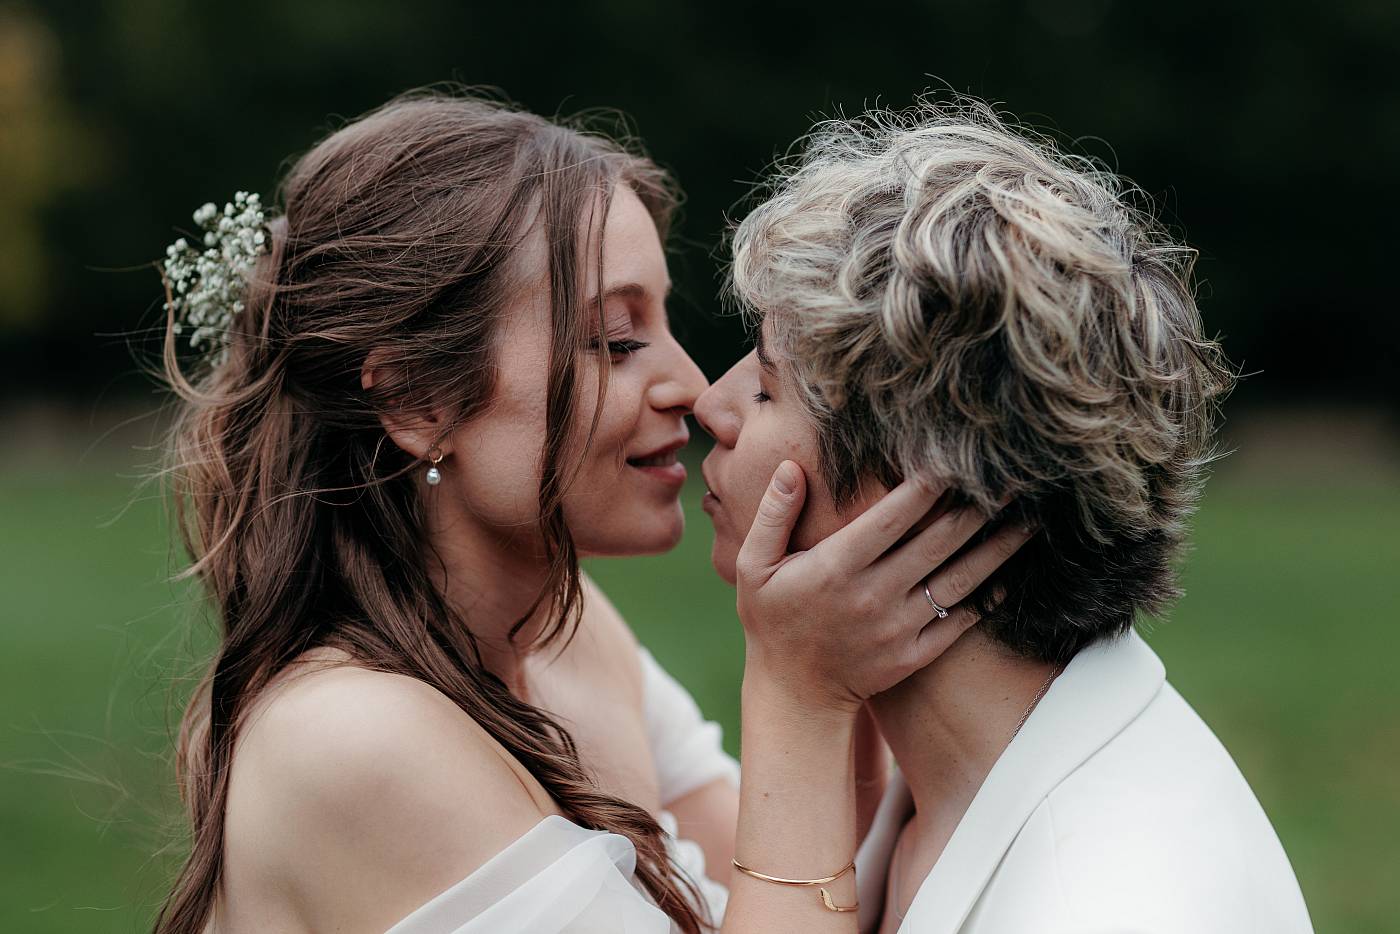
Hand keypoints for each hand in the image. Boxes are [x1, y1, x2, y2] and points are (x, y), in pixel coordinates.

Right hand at [735, 461, 1035, 714]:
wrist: (794, 693)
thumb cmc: (772, 619)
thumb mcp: (754, 566)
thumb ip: (773, 515)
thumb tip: (791, 468)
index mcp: (835, 567)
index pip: (890, 519)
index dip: (925, 487)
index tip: (955, 457)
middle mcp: (872, 595)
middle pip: (937, 544)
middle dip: (977, 509)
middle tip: (1012, 478)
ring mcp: (897, 627)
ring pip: (959, 581)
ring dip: (997, 550)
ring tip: (1029, 521)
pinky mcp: (914, 654)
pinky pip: (959, 622)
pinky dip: (988, 599)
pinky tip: (1012, 575)